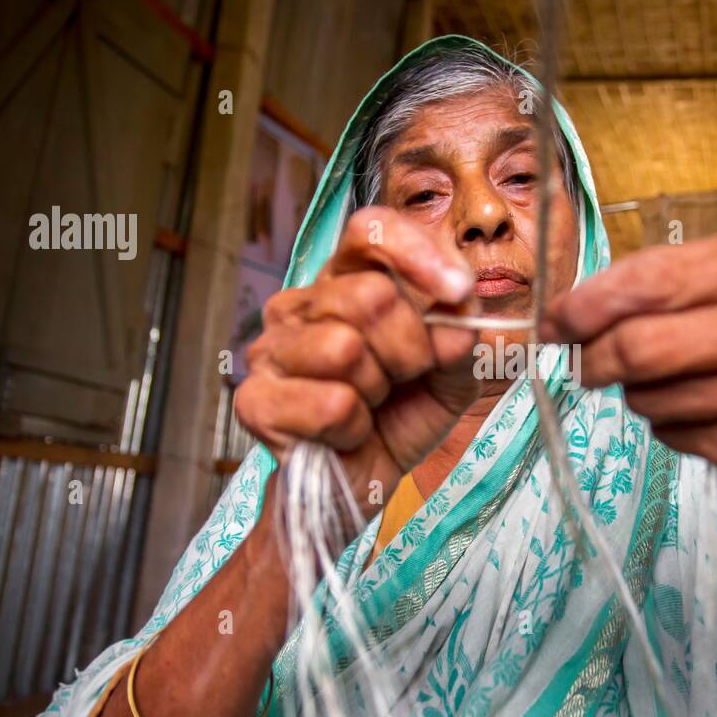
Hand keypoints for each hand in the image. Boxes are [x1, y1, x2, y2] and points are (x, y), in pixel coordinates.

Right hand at [235, 207, 481, 512]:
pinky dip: (354, 428)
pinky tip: (346, 434)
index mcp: (345, 282)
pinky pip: (330, 403)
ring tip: (369, 406)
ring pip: (345, 348)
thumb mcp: (451, 373)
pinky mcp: (256, 400)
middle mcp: (301, 305)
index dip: (417, 253)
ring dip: (377, 390)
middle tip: (402, 379)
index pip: (370, 231)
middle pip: (370, 295)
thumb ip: (461, 333)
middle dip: (409, 349)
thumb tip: (459, 305)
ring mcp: (270, 350)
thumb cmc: (399, 418)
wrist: (359, 484)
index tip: (457, 290)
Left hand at [541, 228, 716, 478]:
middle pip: (645, 347)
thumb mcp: (706, 278)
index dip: (590, 304)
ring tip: (665, 381)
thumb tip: (560, 320)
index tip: (553, 321)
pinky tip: (696, 409)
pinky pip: (674, 435)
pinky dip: (666, 423)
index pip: (656, 279)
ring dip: (636, 392)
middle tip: (581, 362)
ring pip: (652, 398)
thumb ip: (639, 286)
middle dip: (594, 357)